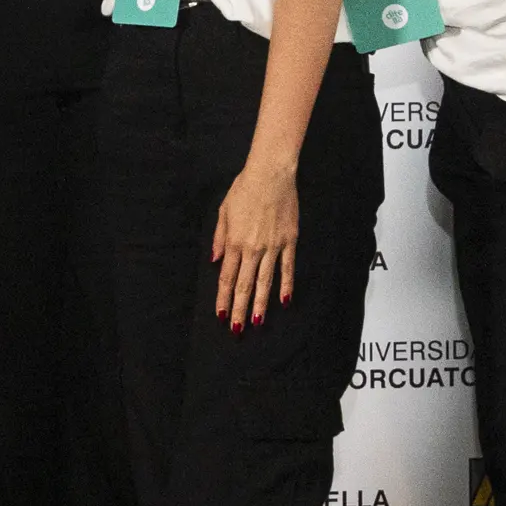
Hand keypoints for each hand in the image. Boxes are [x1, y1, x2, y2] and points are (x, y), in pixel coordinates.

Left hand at [211, 159, 300, 330]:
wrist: (271, 175)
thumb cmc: (244, 190)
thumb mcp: (223, 212)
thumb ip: (220, 238)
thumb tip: (216, 262)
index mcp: (234, 243)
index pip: (227, 278)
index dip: (224, 299)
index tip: (222, 316)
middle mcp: (252, 249)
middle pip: (244, 285)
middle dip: (240, 309)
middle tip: (237, 329)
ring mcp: (272, 247)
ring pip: (265, 282)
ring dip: (260, 304)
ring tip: (257, 323)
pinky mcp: (289, 242)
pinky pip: (287, 268)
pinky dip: (286, 285)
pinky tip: (284, 301)